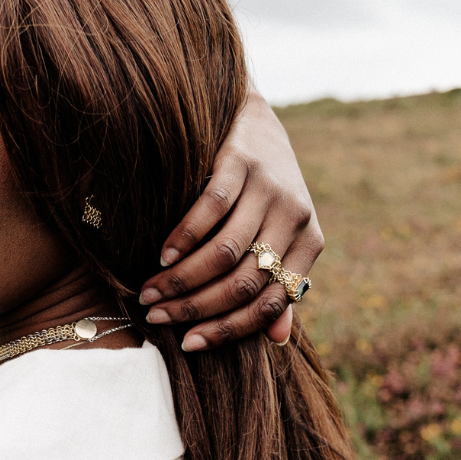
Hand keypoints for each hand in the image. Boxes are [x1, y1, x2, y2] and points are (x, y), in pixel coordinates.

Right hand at [138, 91, 321, 350]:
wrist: (252, 116)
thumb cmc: (262, 189)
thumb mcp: (280, 235)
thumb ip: (278, 284)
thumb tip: (278, 340)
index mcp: (311, 243)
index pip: (270, 303)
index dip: (227, 329)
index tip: (187, 343)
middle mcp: (296, 216)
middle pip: (243, 282)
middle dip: (196, 307)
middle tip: (157, 317)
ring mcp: (270, 187)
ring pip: (224, 252)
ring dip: (182, 279)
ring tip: (150, 292)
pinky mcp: (241, 162)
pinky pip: (211, 210)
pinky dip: (183, 238)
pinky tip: (161, 255)